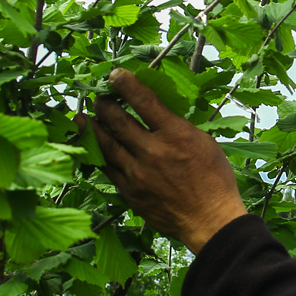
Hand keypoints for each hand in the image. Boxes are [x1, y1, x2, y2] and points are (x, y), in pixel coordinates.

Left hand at [76, 69, 247, 253]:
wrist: (210, 221)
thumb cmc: (214, 181)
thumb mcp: (205, 143)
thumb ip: (178, 127)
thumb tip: (157, 112)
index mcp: (175, 135)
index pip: (144, 101)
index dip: (126, 84)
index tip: (115, 74)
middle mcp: (153, 152)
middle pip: (119, 121)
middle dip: (104, 105)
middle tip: (98, 97)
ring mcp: (138, 174)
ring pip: (107, 145)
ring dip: (92, 128)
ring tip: (81, 117)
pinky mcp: (131, 192)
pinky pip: (109, 170)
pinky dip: (99, 155)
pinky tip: (92, 147)